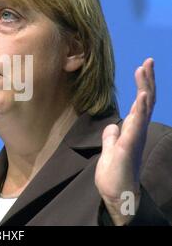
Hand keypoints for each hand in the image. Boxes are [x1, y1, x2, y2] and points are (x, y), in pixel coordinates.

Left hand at [95, 58, 155, 224]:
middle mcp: (137, 132)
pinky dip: (141, 109)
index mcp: (133, 131)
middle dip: (147, 81)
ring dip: (145, 88)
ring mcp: (135, 138)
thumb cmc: (114, 174)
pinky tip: (143, 96)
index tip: (142, 68)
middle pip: (145, 101)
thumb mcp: (110, 150)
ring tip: (145, 69)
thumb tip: (113, 126)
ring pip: (144, 108)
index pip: (140, 104)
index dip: (142, 86)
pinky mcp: (128, 146)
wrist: (116, 196)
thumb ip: (112, 137)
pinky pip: (137, 125)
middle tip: (148, 61)